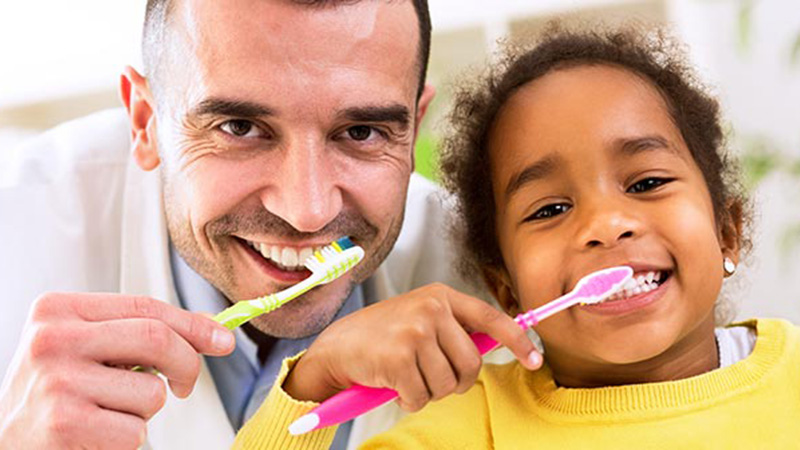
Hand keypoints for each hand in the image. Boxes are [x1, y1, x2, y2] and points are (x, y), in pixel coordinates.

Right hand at [0, 292, 234, 448]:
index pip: (145, 307)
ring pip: (151, 393)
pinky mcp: (64, 424)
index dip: (193, 325)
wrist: (4, 442)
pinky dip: (128, 439)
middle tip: (186, 384)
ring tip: (109, 412)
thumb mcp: (84, 348)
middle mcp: (53, 340)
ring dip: (145, 412)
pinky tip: (96, 434)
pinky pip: (134, 431)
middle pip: (157, 339)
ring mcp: (57, 382)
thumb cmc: (54, 393)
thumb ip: (135, 334)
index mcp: (59, 310)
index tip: (222, 340)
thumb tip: (211, 332)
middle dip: (188, 363)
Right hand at [283, 283, 541, 411]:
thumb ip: (453, 327)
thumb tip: (497, 344)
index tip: (535, 360)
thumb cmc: (381, 336)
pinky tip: (393, 385)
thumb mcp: (420, 317)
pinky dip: (409, 401)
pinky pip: (422, 397)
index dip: (517, 341)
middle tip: (432, 378)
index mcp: (440, 295)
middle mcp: (430, 308)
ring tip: (406, 377)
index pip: (490, 318)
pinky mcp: (398, 358)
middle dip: (456, 381)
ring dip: (428, 392)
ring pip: (448, 384)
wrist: (335, 347)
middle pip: (471, 363)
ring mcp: (415, 331)